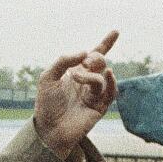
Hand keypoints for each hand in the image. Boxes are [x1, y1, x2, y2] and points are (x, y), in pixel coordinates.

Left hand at [34, 30, 118, 159]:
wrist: (49, 129)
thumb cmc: (46, 104)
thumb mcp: (48, 77)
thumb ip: (63, 61)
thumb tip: (85, 52)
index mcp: (76, 73)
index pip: (93, 56)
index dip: (105, 43)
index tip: (116, 32)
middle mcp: (87, 82)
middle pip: (100, 62)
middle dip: (94, 58)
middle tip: (82, 64)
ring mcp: (94, 94)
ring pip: (101, 77)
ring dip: (91, 75)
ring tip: (77, 78)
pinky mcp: (100, 107)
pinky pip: (110, 92)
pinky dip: (111, 83)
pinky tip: (108, 75)